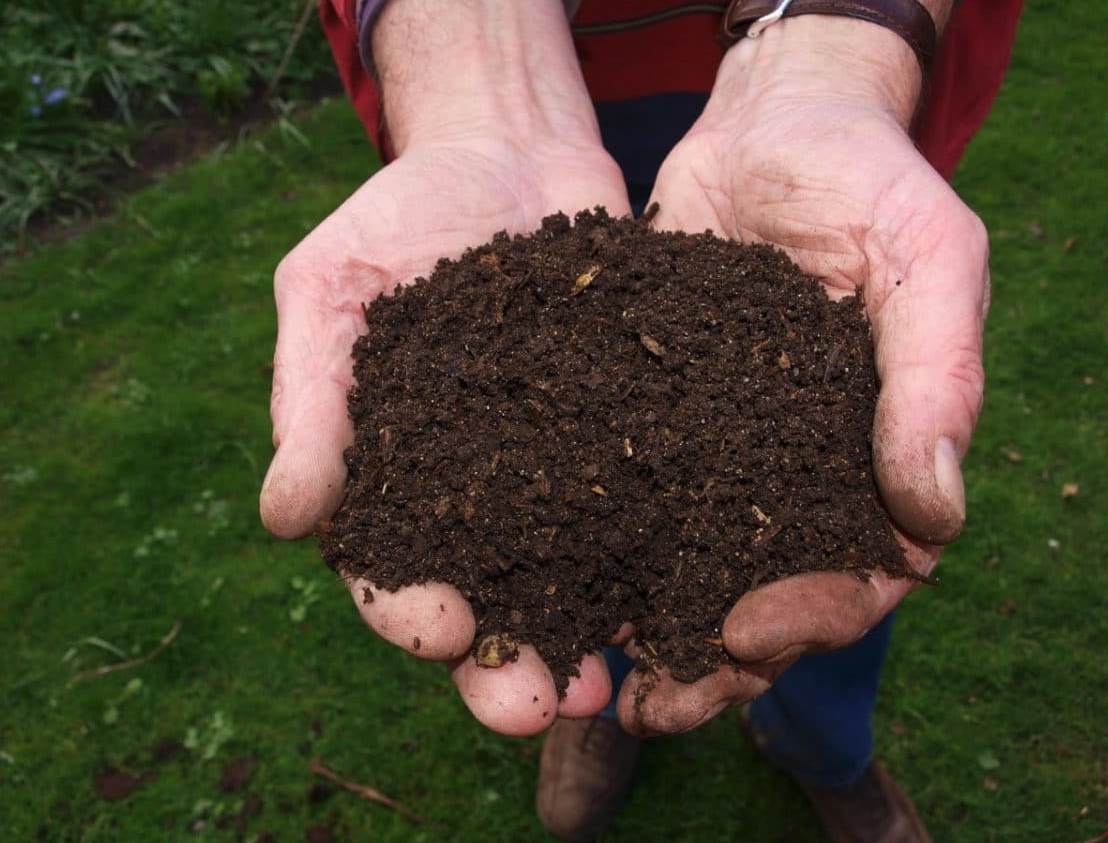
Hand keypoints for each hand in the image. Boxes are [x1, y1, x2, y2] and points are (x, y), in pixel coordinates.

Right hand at [261, 0, 632, 735]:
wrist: (506, 149)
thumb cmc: (399, 217)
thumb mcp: (331, 289)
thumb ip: (310, 399)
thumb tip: (284, 519)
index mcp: (395, 479)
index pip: (390, 571)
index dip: (409, 613)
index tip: (443, 630)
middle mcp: (480, 495)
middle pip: (489, 603)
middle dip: (508, 665)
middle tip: (539, 705)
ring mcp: (560, 471)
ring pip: (573, 579)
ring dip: (590, 637)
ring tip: (616, 682)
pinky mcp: (629, 437)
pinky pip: (647, 506)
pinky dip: (663, 556)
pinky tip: (690, 589)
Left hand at [616, 16, 987, 734]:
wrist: (770, 124)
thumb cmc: (868, 181)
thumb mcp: (927, 260)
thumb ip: (937, 379)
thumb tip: (935, 516)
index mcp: (874, 459)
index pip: (861, 573)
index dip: (812, 617)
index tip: (747, 633)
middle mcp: (793, 472)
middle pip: (763, 596)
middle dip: (713, 659)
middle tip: (652, 704)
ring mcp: (718, 452)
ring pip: (685, 565)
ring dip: (642, 628)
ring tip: (587, 676)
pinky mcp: (648, 418)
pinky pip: (621, 495)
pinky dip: (587, 544)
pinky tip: (541, 580)